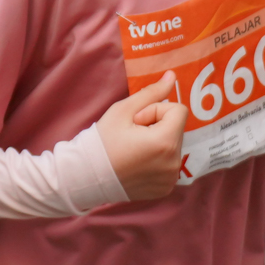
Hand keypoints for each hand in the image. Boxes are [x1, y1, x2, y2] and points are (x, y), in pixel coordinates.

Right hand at [95, 73, 187, 199]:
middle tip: (132, 135)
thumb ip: (151, 92)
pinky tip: (137, 164)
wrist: (87, 176)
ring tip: (134, 149)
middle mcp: (174, 163)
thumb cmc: (103, 140)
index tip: (136, 122)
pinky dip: (157, 161)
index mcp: (165, 142)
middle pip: (176, 129)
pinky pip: (169, 164)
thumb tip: (172, 76)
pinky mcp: (166, 188)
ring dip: (158, 143)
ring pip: (174, 146)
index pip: (178, 111)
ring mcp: (171, 178)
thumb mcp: (123, 111)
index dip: (155, 111)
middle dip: (158, 126)